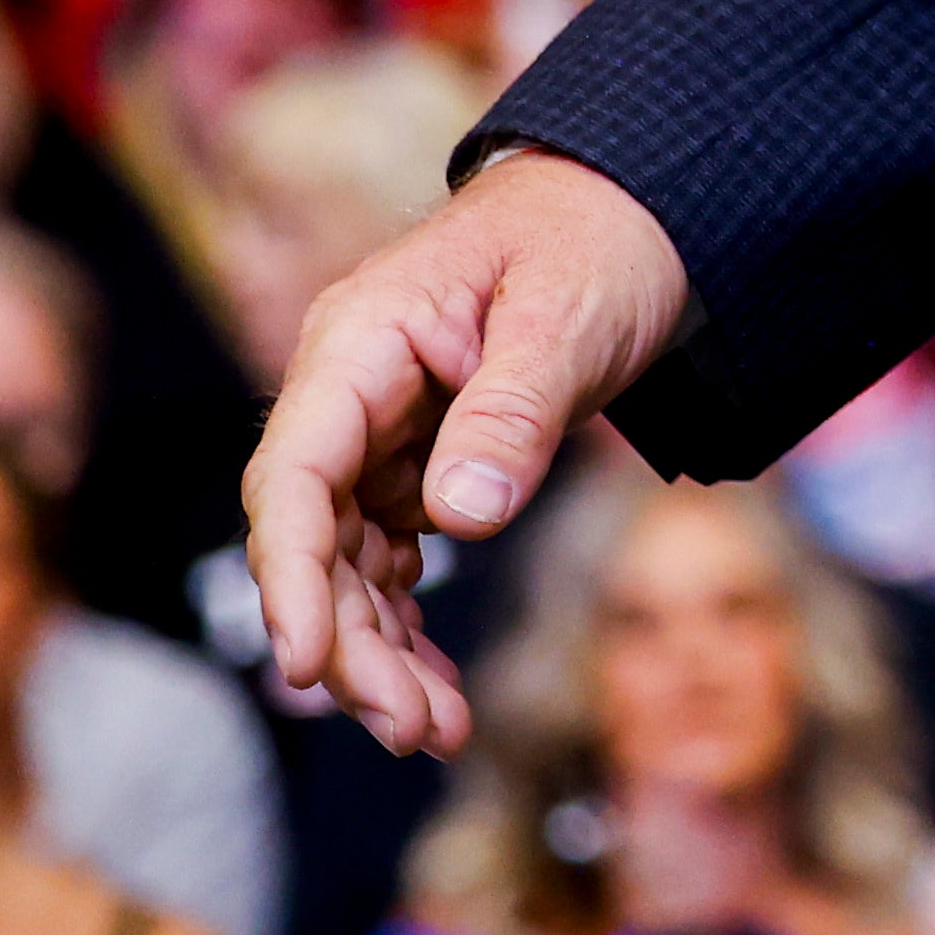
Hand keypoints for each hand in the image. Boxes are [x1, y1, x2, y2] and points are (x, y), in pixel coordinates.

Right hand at [237, 148, 691, 748]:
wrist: (645, 204)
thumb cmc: (602, 236)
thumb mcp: (567, 317)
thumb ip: (512, 414)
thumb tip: (457, 520)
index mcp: (359, 340)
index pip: (293, 474)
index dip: (290, 576)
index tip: (309, 664)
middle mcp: (351, 390)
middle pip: (313, 537)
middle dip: (351, 641)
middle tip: (413, 727)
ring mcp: (380, 429)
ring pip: (349, 562)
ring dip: (381, 650)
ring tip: (437, 730)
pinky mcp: (419, 458)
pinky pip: (392, 555)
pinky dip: (409, 623)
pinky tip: (439, 687)